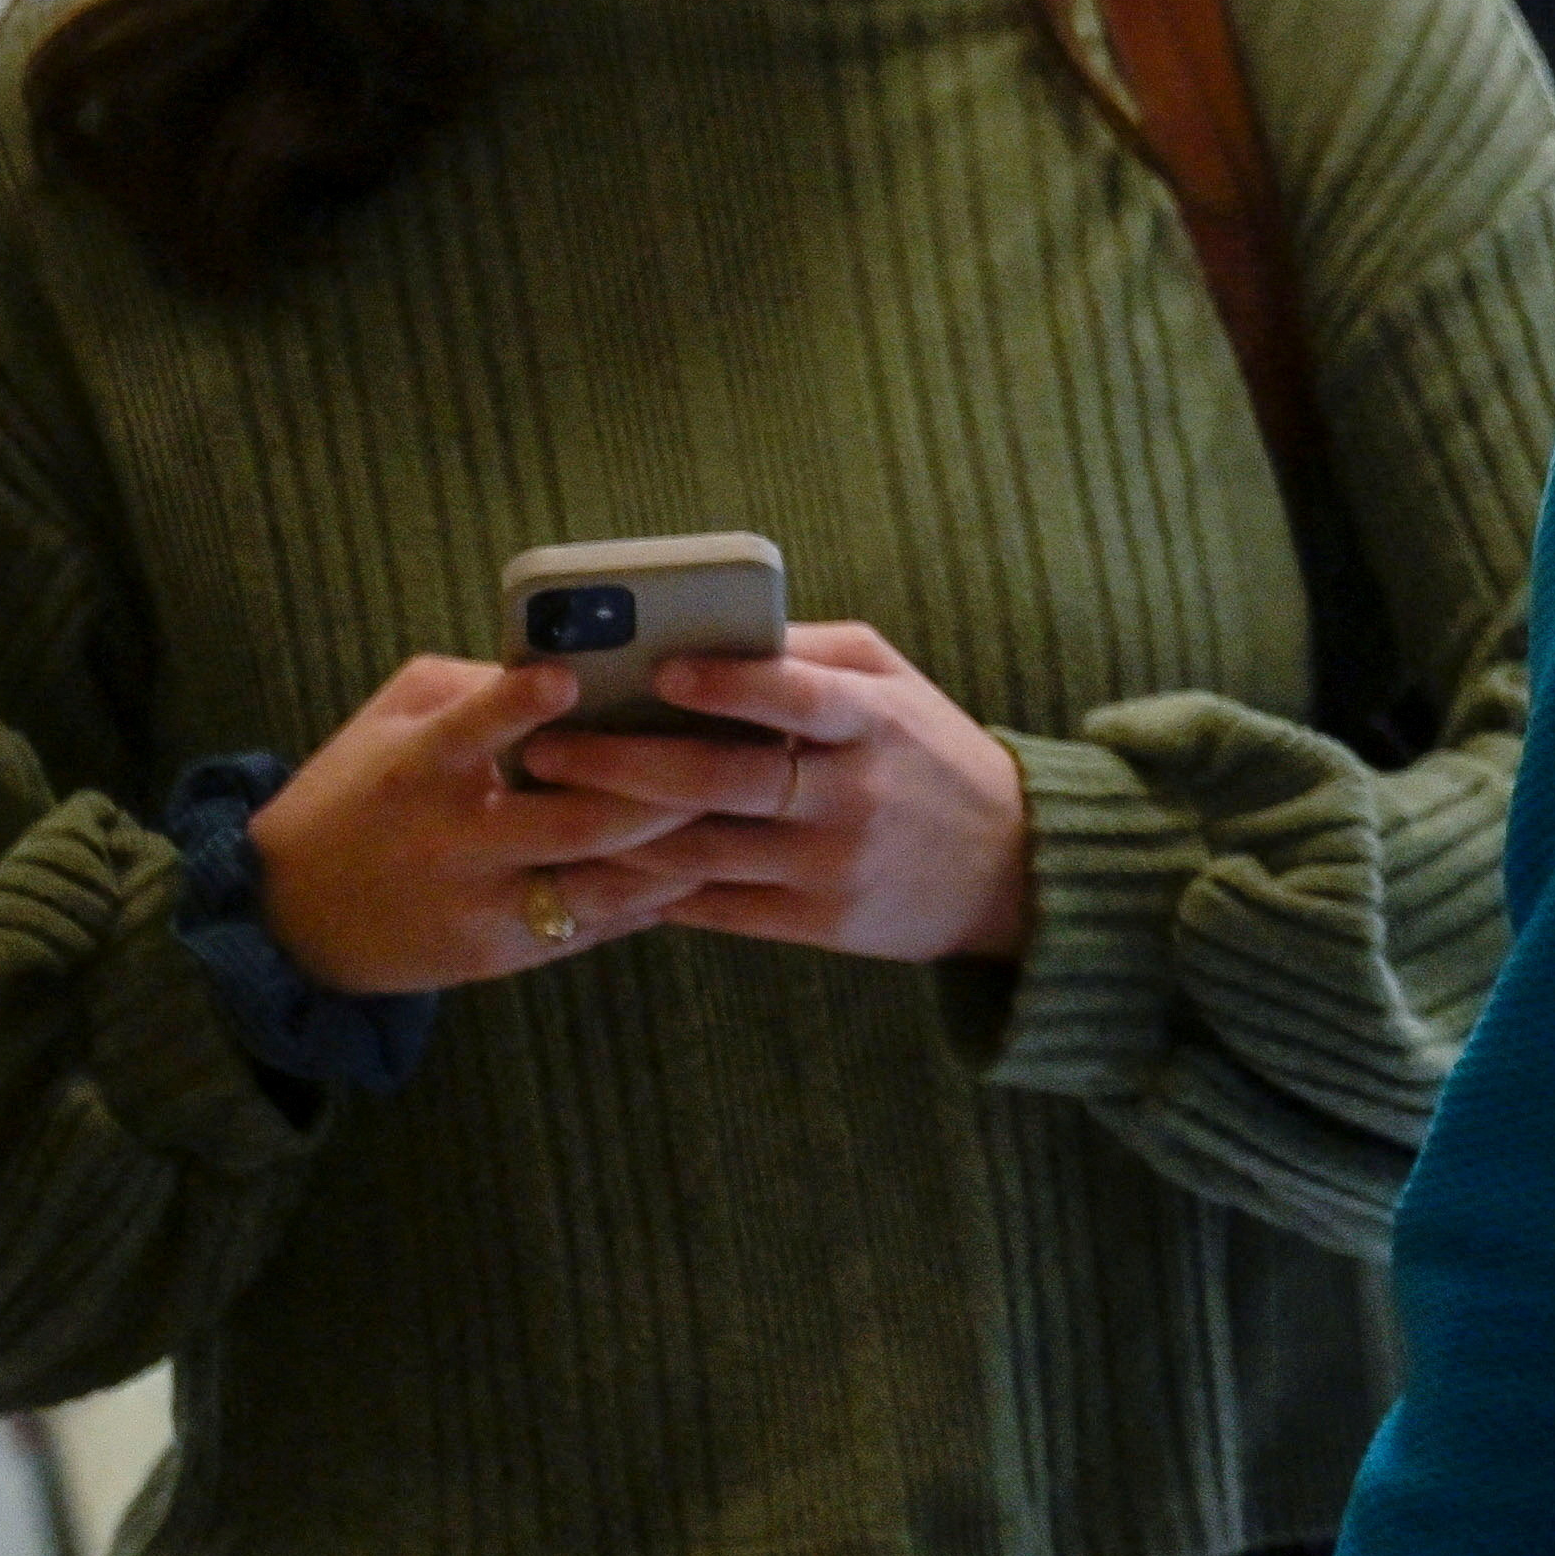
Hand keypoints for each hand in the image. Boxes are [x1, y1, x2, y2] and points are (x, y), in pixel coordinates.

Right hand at [247, 654, 702, 993]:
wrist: (294, 920)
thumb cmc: (357, 792)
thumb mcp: (393, 723)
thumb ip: (474, 689)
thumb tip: (579, 658)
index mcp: (415, 771)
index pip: (466, 734)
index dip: (512, 707)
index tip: (564, 677)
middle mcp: (452, 843)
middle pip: (574, 820)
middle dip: (659, 786)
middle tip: (732, 743)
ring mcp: (484, 905)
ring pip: (604, 880)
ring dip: (679, 845)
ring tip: (747, 802)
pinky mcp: (508, 952)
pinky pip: (601, 923)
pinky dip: (658, 893)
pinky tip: (713, 859)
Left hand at [521, 623, 1034, 967]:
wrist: (1008, 867)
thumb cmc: (929, 755)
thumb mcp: (894, 687)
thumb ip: (808, 656)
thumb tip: (703, 631)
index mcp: (875, 722)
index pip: (798, 695)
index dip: (728, 683)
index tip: (657, 668)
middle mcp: (854, 794)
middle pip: (724, 780)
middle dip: (625, 763)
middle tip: (547, 748)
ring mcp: (834, 865)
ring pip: (703, 851)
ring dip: (613, 833)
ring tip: (546, 810)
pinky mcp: (819, 924)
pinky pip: (716, 907)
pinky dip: (649, 889)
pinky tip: (592, 869)